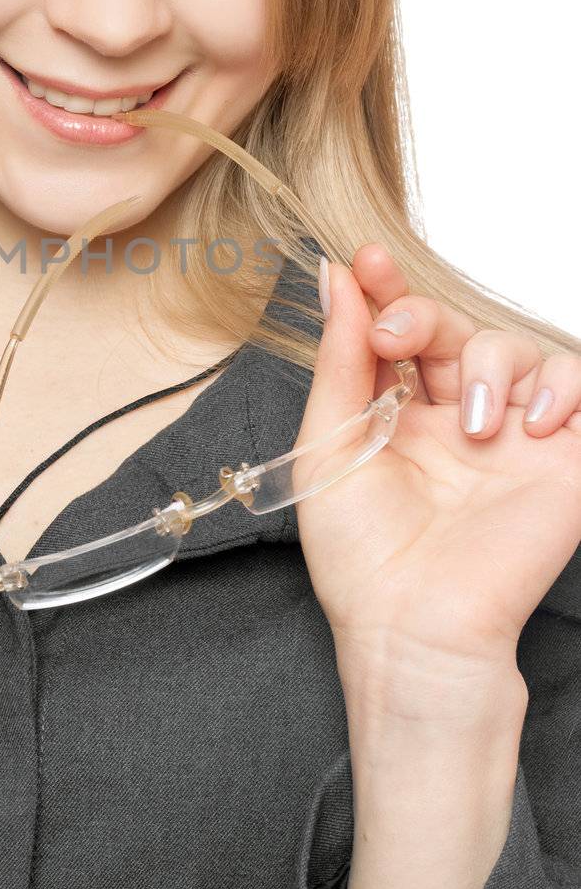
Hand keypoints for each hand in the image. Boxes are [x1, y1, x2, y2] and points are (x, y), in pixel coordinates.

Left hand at [293, 244, 580, 699]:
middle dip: (425, 315)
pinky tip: (535, 421)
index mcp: (400, 414)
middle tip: (398, 334)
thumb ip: (340, 361)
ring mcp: (513, 438)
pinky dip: (565, 386)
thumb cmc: (362, 556)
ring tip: (467, 423)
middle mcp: (458, 419)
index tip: (366, 261)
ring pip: (518, 351)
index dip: (388, 290)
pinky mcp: (565, 462)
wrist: (412, 627)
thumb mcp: (330, 445)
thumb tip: (334, 281)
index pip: (402, 332)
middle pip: (456, 329)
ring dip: (489, 363)